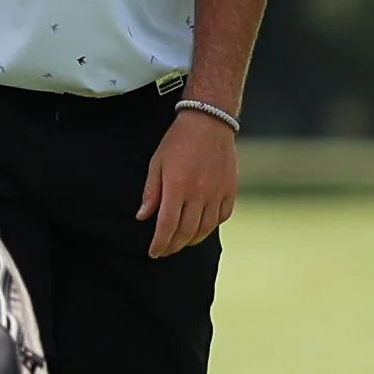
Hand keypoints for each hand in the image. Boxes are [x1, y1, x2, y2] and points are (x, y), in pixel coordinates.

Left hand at [136, 112, 236, 256]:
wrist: (209, 121)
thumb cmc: (178, 141)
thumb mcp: (157, 163)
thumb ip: (151, 193)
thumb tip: (143, 216)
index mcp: (177, 186)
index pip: (166, 226)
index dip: (159, 243)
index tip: (154, 252)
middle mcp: (199, 193)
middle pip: (186, 232)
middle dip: (173, 246)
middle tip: (165, 250)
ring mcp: (217, 192)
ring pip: (205, 229)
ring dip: (192, 240)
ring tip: (181, 242)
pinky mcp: (230, 189)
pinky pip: (222, 216)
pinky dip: (211, 226)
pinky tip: (202, 227)